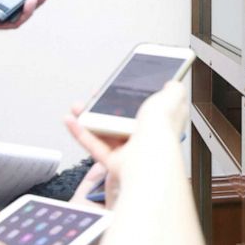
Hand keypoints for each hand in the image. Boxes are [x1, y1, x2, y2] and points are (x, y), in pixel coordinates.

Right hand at [63, 81, 188, 207]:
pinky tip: (71, 120)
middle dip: (104, 106)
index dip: (132, 96)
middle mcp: (145, 136)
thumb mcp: (172, 97)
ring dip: (88, 118)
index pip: (147, 107)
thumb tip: (172, 83)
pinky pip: (93, 146)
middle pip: (121, 118)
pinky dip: (80, 133)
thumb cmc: (161, 129)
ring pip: (104, 132)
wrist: (149, 155)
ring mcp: (129, 150)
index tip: (118, 86)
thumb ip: (173, 89)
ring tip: (77, 106)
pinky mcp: (114, 161)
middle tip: (94, 96)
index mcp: (160, 122)